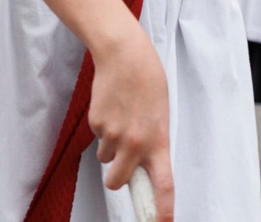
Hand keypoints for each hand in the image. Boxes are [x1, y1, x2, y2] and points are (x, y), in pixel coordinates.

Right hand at [85, 23, 173, 216]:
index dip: (162, 211)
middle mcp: (135, 143)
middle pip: (116, 182)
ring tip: (122, 117)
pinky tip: (112, 107)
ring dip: (111, 146)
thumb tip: (141, 167)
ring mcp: (113, 134)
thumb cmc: (148, 83)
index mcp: (157, 142)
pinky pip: (97, 137)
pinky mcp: (96, 123)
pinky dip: (103, 128)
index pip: (163, 186)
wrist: (125, 55)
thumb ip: (152, 145)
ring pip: (106, 158)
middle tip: (122, 161)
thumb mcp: (160, 117)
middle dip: (116, 177)